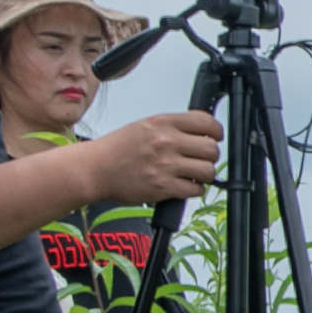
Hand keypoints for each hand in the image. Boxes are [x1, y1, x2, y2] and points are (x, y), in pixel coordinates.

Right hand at [78, 110, 219, 209]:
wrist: (95, 169)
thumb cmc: (118, 148)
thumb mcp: (146, 126)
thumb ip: (173, 127)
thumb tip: (200, 132)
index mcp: (163, 122)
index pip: (206, 122)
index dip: (216, 132)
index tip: (214, 137)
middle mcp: (166, 141)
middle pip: (211, 149)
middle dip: (210, 156)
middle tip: (201, 159)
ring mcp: (165, 165)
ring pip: (207, 171)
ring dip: (204, 175)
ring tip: (192, 174)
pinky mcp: (163, 187)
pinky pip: (195, 190)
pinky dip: (194, 190)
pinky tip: (184, 185)